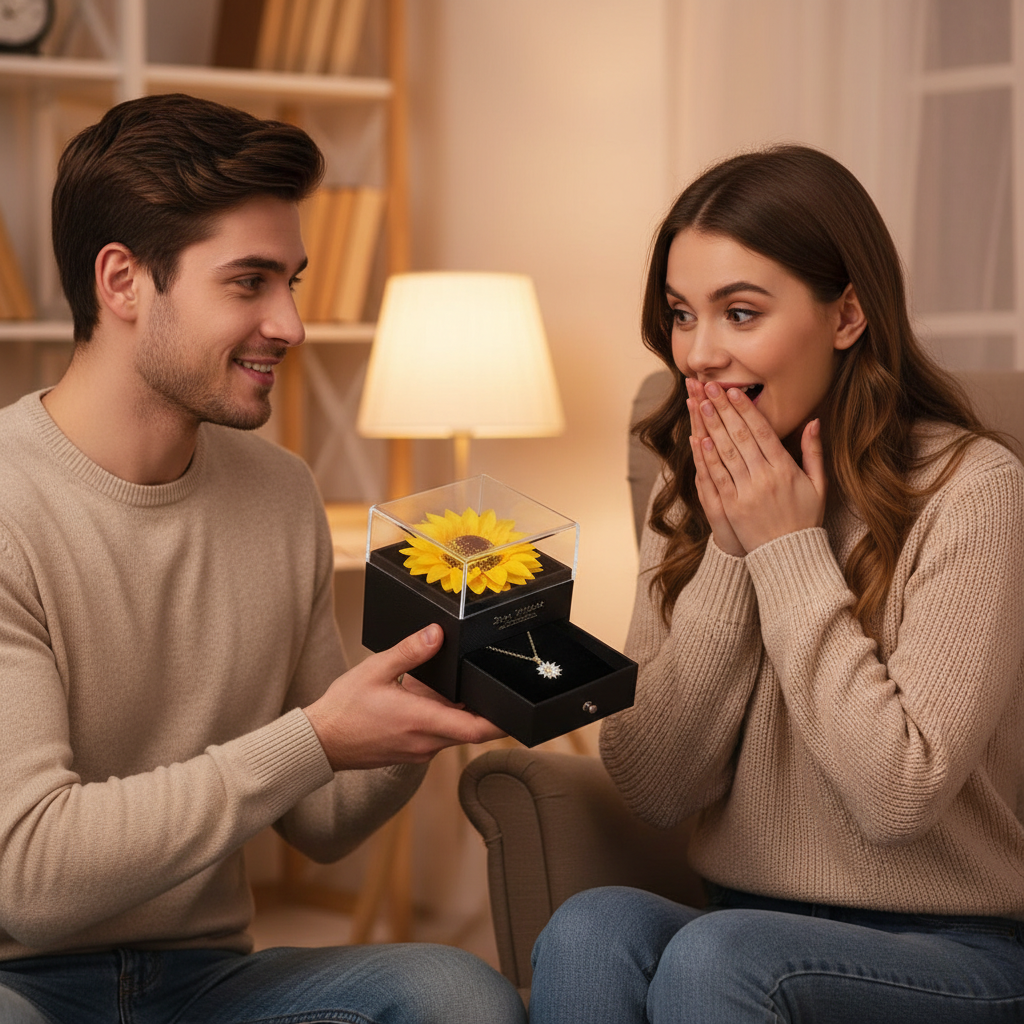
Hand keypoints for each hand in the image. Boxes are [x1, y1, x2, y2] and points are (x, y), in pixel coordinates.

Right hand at [304, 624, 506, 769]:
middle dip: (485, 710)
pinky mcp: (411, 752)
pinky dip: (443, 718)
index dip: (502, 720)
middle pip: (471, 731)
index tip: (518, 707)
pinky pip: (438, 736)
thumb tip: (437, 634)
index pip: (475, 729)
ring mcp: (419, 751)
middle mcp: (425, 742)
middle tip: (493, 684)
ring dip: (461, 713)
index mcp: (421, 721)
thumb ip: (410, 652)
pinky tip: (431, 698)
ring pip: (455, 733)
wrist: (321, 742)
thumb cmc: (344, 708)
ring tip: (458, 685)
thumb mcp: (376, 670)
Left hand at [693, 381, 826, 552]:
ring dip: (711, 426)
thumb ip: (813, 451)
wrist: (789, 556)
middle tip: (709, 387)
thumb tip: (814, 421)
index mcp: (785, 469)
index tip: (734, 391)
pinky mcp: (731, 506)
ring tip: (699, 404)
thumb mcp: (818, 484)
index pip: (762, 431)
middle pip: (740, 436)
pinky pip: (716, 476)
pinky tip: (699, 438)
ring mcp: (745, 492)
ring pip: (725, 452)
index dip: (746, 409)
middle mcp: (764, 477)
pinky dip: (707, 456)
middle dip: (723, 409)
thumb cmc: (805, 518)